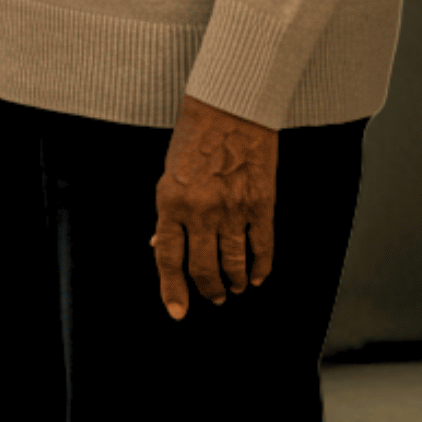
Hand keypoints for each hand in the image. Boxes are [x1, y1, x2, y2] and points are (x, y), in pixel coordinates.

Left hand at [150, 93, 276, 319]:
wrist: (230, 109)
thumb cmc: (194, 138)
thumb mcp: (169, 174)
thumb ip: (168, 213)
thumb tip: (159, 245)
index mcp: (170, 202)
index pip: (168, 258)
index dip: (171, 290)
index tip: (177, 312)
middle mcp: (200, 211)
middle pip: (202, 268)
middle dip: (208, 289)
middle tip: (214, 297)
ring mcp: (233, 210)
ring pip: (234, 264)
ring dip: (235, 281)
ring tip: (236, 287)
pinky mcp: (261, 206)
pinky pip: (262, 248)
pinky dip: (261, 267)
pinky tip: (259, 276)